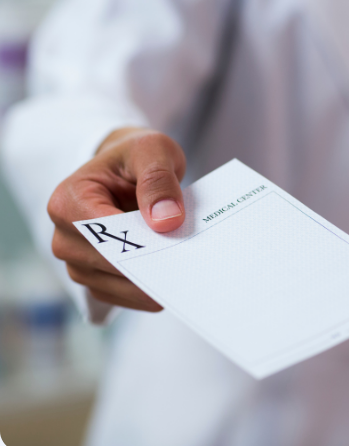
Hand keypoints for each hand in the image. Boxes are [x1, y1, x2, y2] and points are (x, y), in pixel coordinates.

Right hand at [48, 127, 185, 311]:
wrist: (128, 171)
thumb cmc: (136, 157)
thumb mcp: (152, 151)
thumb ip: (158, 179)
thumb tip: (165, 220)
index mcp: (69, 200)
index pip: (101, 233)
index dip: (135, 245)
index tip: (171, 254)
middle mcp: (65, 235)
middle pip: (106, 264)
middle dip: (147, 268)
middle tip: (186, 274)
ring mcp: (77, 259)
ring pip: (113, 285)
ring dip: (148, 285)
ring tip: (184, 280)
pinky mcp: (95, 275)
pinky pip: (119, 294)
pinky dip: (144, 292)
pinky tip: (171, 284)